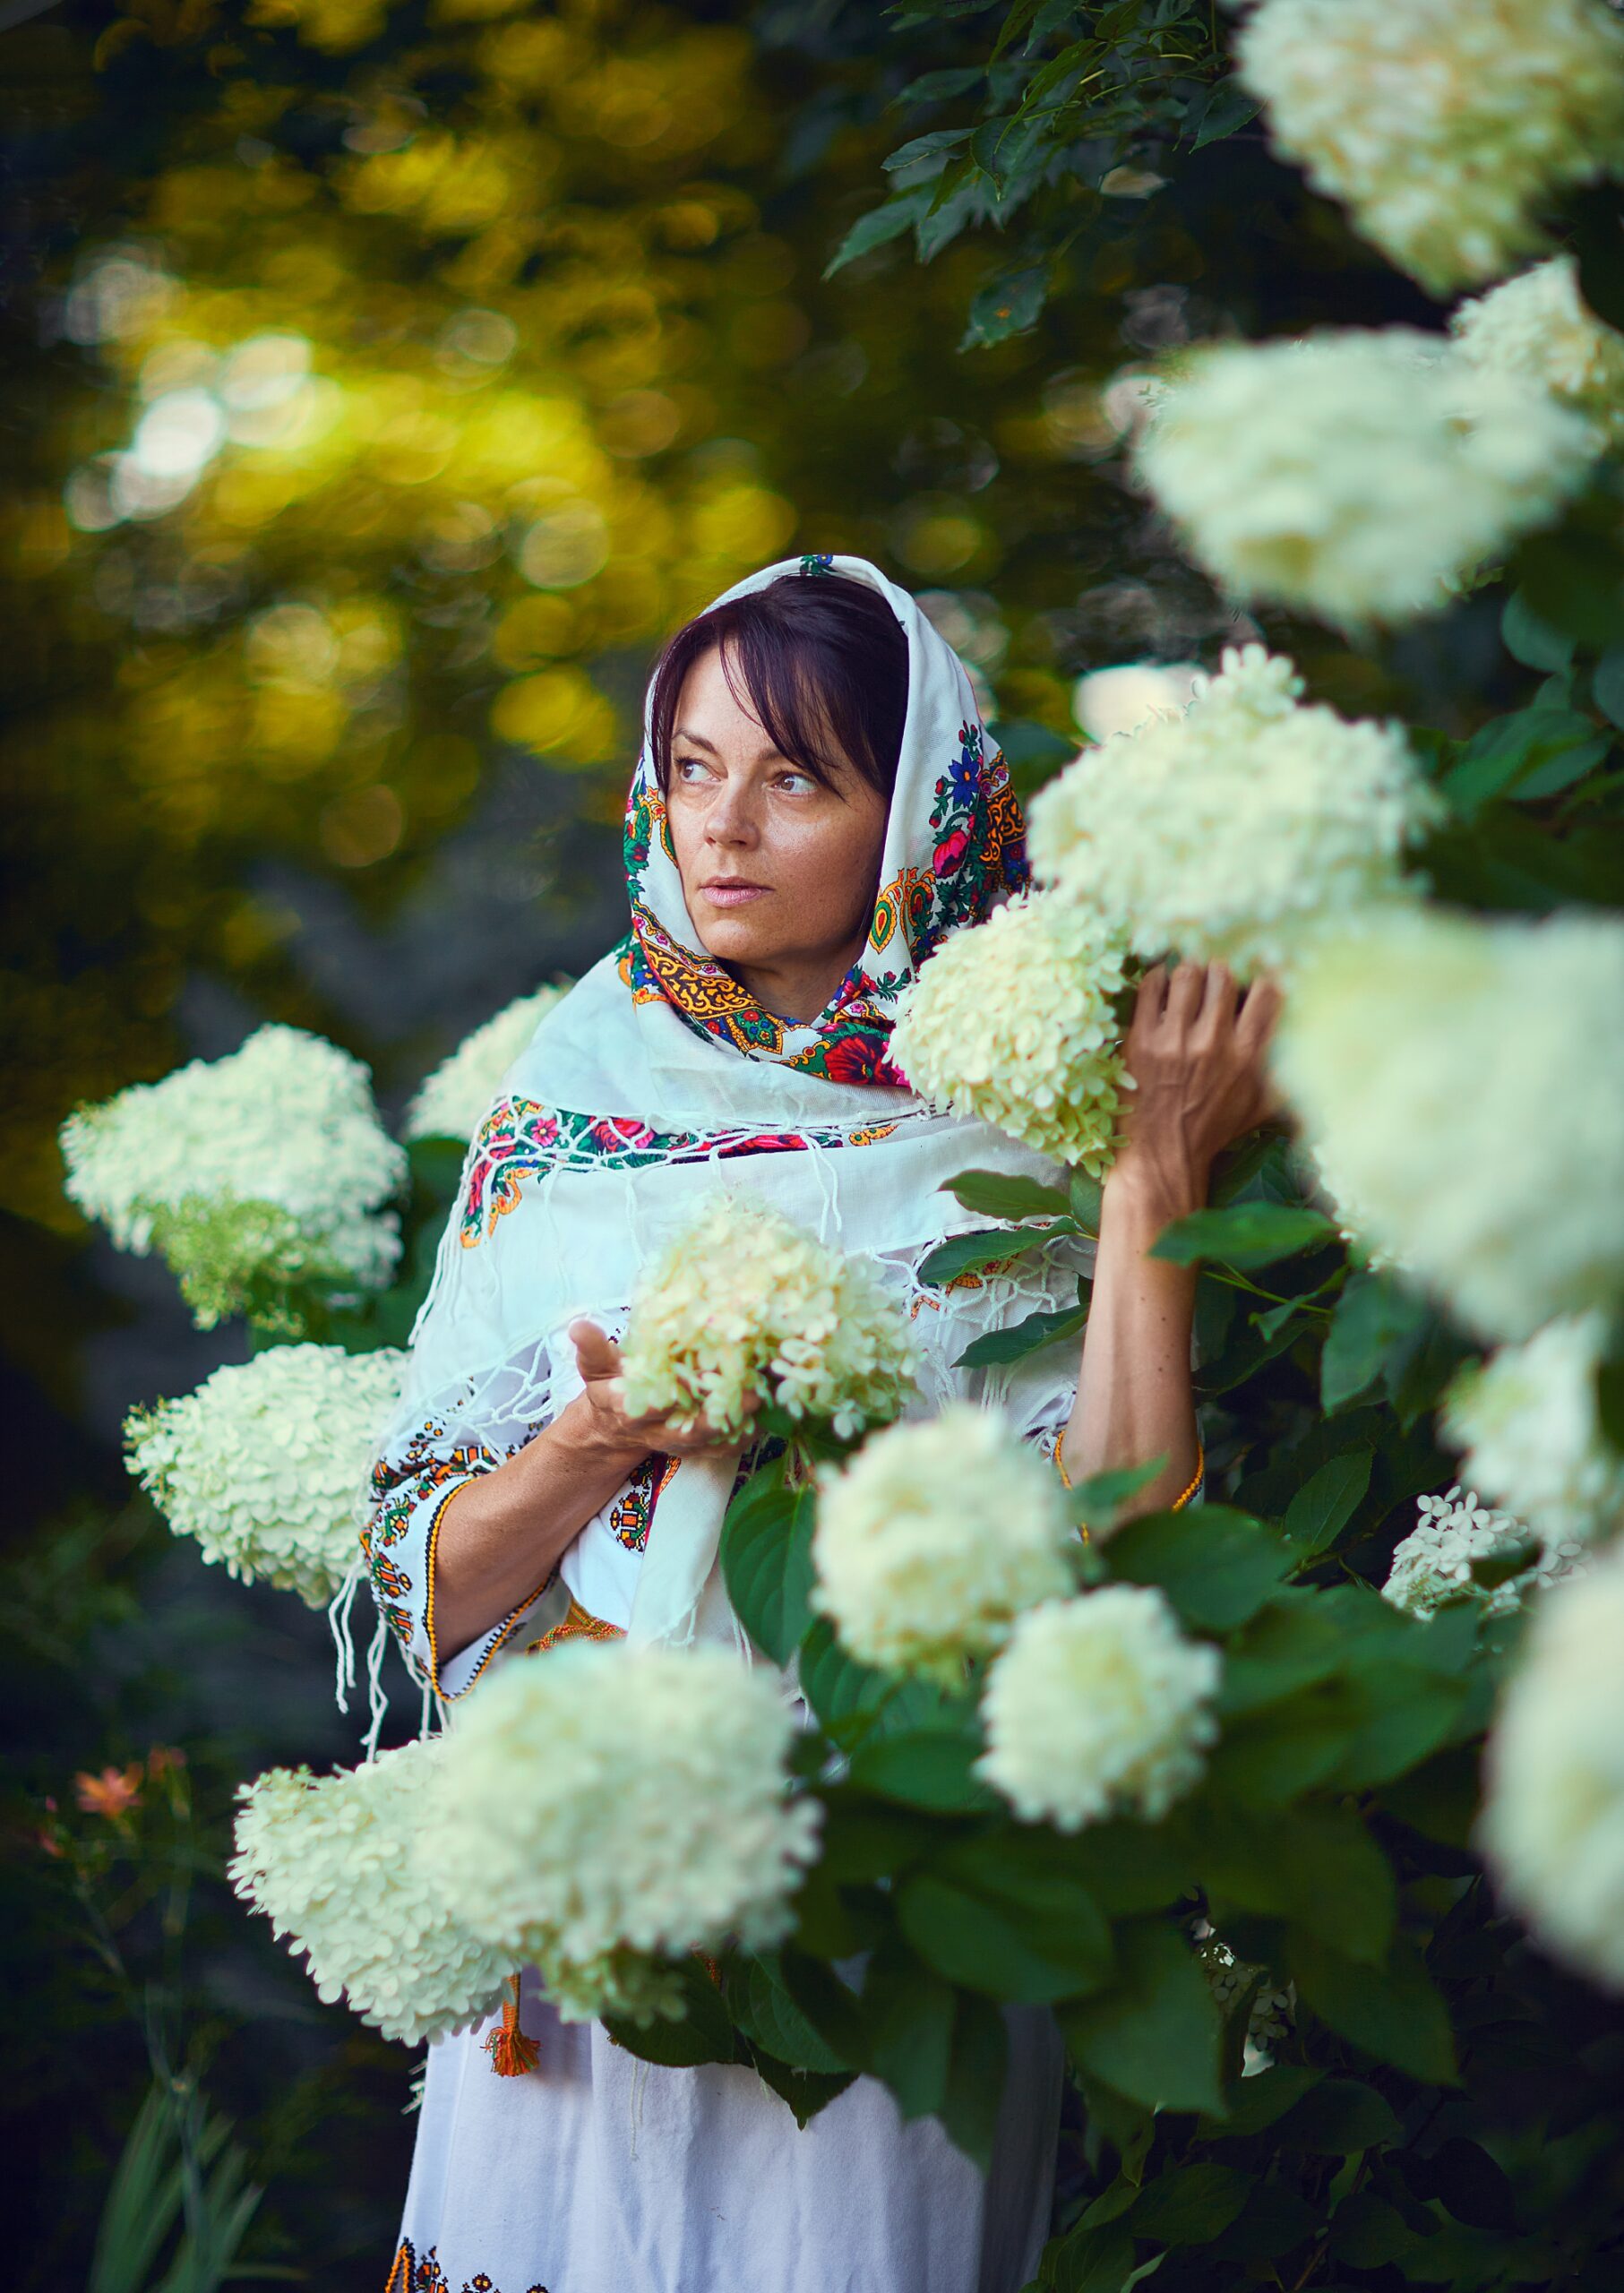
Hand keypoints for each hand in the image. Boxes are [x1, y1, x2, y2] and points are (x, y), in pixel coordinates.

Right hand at [559, 1319, 757, 1470]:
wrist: (617, 1428)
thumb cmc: (612, 1386)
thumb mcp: (597, 1368)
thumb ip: (592, 1350)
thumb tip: (577, 1326)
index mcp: (628, 1408)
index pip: (646, 1406)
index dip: (667, 1399)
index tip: (692, 1381)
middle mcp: (657, 1431)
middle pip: (690, 1431)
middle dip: (720, 1415)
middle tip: (750, 1392)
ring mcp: (681, 1443)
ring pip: (715, 1440)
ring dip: (742, 1422)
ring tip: (767, 1397)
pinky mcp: (700, 1449)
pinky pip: (727, 1447)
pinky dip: (749, 1431)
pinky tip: (771, 1409)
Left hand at [1109, 959, 1283, 1216]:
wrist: (1163, 1154)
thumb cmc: (1215, 1129)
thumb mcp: (1263, 1106)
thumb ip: (1291, 1073)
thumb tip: (1325, 1046)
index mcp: (1248, 1057)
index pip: (1268, 992)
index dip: (1264, 972)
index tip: (1257, 966)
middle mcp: (1213, 1045)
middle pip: (1224, 974)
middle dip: (1222, 967)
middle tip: (1215, 971)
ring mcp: (1174, 1041)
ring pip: (1187, 974)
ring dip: (1189, 968)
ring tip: (1188, 975)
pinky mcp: (1141, 1041)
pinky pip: (1149, 988)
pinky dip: (1156, 977)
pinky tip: (1161, 981)